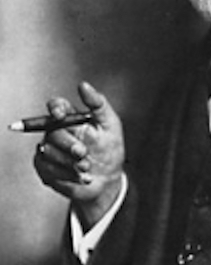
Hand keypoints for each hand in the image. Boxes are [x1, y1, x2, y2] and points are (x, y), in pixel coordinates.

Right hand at [34, 81, 124, 228]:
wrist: (108, 179)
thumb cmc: (109, 149)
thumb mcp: (110, 124)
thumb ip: (98, 103)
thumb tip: (83, 85)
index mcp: (71, 118)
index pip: (57, 106)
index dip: (56, 108)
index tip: (61, 115)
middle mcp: (57, 132)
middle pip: (52, 132)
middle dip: (69, 144)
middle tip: (83, 153)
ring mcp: (49, 150)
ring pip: (48, 152)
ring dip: (69, 162)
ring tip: (87, 168)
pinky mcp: (45, 169)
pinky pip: (48, 169)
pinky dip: (66, 175)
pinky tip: (81, 178)